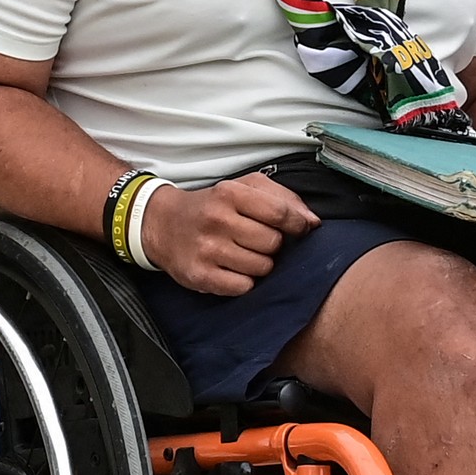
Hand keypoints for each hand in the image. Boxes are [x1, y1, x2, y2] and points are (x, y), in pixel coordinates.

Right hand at [145, 172, 319, 296]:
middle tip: (257, 239)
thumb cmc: (213, 205)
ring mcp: (207, 250)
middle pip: (273, 243)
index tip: (300, 228)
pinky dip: (244, 281)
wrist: (163, 224)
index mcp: (230, 193)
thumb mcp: (245, 187)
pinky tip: (232, 268)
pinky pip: (243, 287)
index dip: (298, 224)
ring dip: (260, 264)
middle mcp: (217, 220)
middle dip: (273, 244)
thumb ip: (283, 198)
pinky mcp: (199, 275)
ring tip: (243, 253)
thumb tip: (312, 222)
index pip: (281, 213)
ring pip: (262, 268)